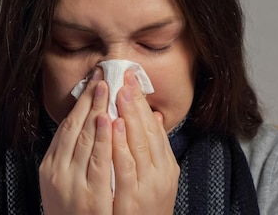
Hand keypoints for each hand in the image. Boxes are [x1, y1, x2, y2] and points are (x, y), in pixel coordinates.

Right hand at [39, 68, 113, 214]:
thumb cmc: (72, 211)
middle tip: (103, 75)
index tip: (93, 82)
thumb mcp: (64, 181)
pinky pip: (98, 162)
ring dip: (96, 111)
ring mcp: (72, 184)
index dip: (81, 102)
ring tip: (106, 88)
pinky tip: (110, 120)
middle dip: (90, 99)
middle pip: (76, 127)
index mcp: (51, 165)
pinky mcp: (89, 196)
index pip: (67, 126)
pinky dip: (104, 139)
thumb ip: (74, 156)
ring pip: (86, 140)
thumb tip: (92, 126)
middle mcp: (58, 171)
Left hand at [112, 70, 179, 214]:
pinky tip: (111, 125)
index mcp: (166, 166)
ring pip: (137, 145)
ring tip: (118, 93)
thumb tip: (153, 117)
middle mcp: (160, 174)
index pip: (153, 128)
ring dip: (127, 116)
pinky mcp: (130, 201)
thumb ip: (155, 148)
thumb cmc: (146, 208)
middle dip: (134, 102)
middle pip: (146, 131)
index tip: (130, 80)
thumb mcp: (158, 177)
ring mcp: (146, 188)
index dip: (141, 102)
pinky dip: (118, 144)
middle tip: (123, 77)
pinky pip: (123, 167)